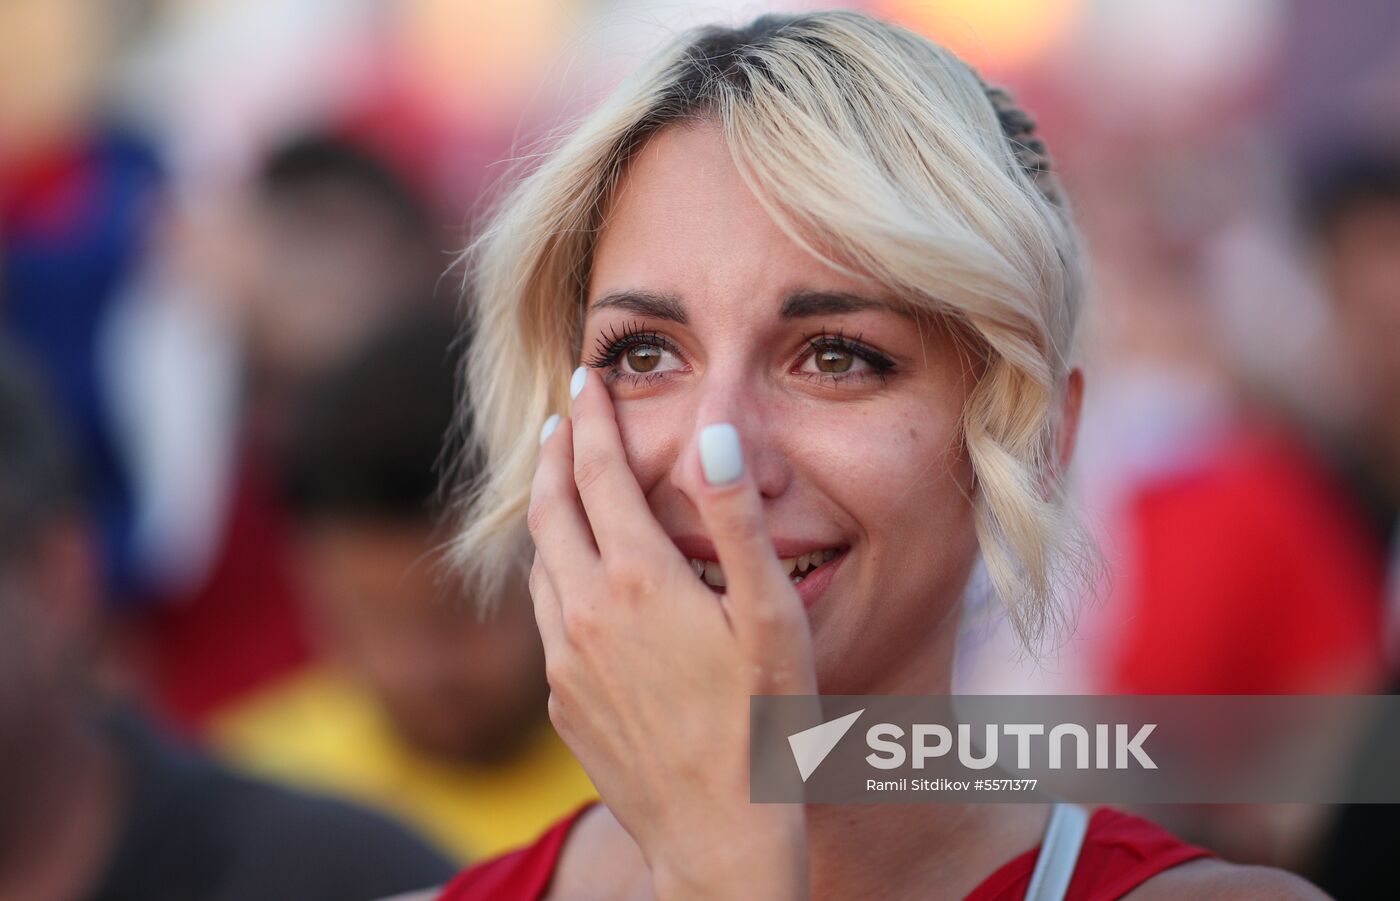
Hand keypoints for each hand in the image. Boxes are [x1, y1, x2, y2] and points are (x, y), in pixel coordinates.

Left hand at [528, 367, 815, 899]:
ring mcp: (564, 662)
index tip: (587, 377)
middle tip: (562, 412)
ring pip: (540, 563)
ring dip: (547, 511)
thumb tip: (713, 436)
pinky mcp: (560, 702)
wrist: (718, 839)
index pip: (598, 472)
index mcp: (637, 581)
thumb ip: (738, 522)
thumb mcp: (771, 618)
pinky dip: (553, 573)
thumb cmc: (763, 727)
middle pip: (550, 508)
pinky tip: (574, 577)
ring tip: (561, 482)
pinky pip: (545, 618)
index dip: (592, 417)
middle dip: (555, 451)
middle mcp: (584, 614)